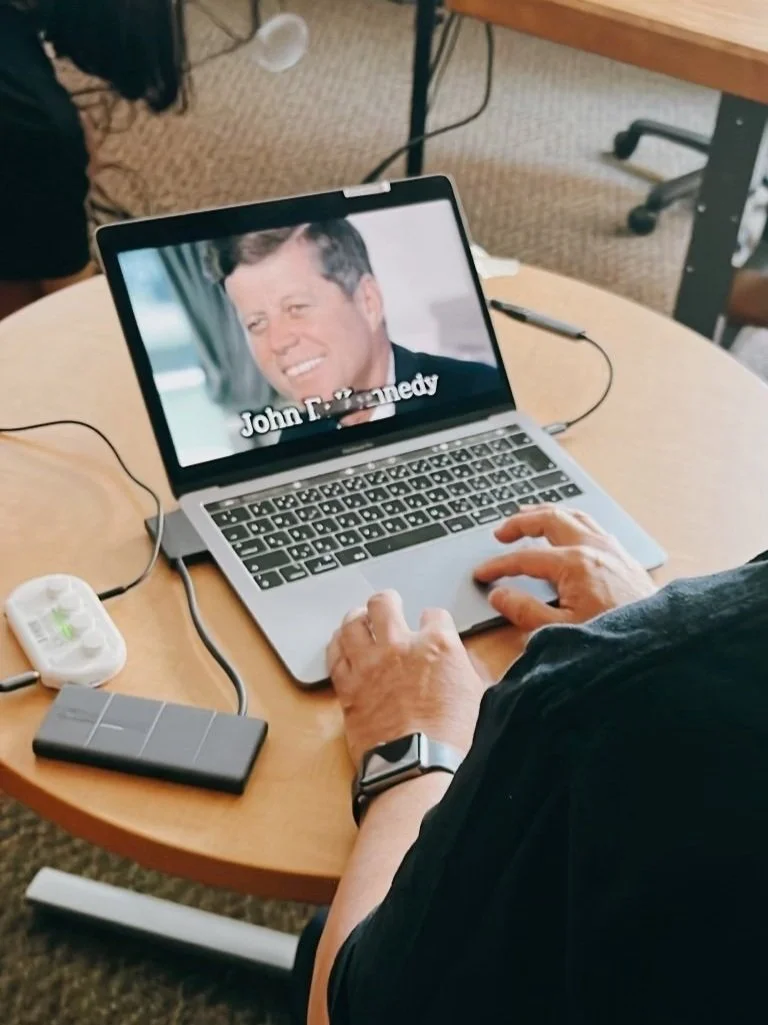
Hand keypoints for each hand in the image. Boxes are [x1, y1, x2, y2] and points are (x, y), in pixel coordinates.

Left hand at [327, 590, 484, 767]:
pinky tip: (341, 644)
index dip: (433, 621)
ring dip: (357, 617)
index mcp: (438, 645)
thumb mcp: (479, 696)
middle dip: (387, 601)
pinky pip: (334, 654)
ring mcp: (369, 665)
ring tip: (359, 618)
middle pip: (384, 604)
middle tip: (388, 604)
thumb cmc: (453, 739)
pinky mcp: (347, 686)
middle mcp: (400, 646)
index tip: (430, 626)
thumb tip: (464, 662)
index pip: (434, 615)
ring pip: (352, 623)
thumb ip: (470, 669)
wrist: (419, 768)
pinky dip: (337, 645)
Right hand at [474, 505, 656, 631]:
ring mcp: (610, 547)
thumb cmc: (614, 637)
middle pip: (549, 519)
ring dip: (546, 514)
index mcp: (574, 564)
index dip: (499, 565)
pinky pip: (590, 524)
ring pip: (572, 515)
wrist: (658, 642)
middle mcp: (593, 547)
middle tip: (500, 533)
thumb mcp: (560, 630)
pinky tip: (565, 529)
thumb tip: (499, 595)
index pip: (525, 558)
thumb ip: (525, 611)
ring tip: (527, 517)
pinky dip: (569, 520)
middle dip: (520, 523)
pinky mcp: (622, 554)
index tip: (483, 574)